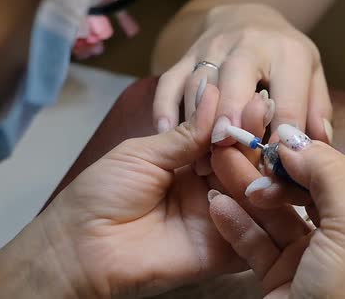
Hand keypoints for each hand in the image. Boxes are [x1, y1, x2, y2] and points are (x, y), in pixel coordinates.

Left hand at [39, 84, 243, 297]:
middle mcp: (208, 188)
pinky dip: (260, 211)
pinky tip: (261, 185)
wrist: (79, 249)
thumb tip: (213, 92)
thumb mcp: (142, 155)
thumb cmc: (102, 194)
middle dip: (251, 137)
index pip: (222, 139)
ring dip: (258, 168)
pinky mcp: (222, 252)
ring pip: (251, 193)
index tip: (253, 97)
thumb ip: (183, 134)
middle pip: (241, 163)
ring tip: (265, 143)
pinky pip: (250, 233)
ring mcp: (218, 219)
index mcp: (188, 163)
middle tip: (262, 111)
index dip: (236, 120)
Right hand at [153, 3, 332, 144]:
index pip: (287, 99)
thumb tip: (319, 144)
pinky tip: (166, 134)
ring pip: (200, 85)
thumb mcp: (310, 74)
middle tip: (226, 146)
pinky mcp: (185, 57)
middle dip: (230, 113)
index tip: (275, 165)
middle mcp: (248, 46)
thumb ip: (316, 109)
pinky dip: (164, 108)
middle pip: (236, 79)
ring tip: (201, 160)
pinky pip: (170, 81)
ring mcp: (212, 49)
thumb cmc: (283, 56)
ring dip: (197, 122)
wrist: (247, 17)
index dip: (281, 134)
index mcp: (288, 54)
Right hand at [209, 125, 344, 297]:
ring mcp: (309, 258)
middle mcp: (344, 238)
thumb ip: (330, 173)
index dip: (315, 157)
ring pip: (276, 213)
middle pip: (306, 189)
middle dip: (275, 171)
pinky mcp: (279, 276)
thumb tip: (296, 141)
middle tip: (247, 157)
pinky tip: (217, 205)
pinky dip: (236, 223)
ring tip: (220, 167)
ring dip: (248, 190)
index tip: (282, 147)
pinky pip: (256, 242)